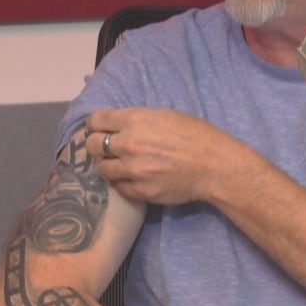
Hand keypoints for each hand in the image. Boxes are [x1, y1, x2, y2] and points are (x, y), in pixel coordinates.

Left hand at [84, 107, 237, 204]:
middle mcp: (128, 144)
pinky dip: (122, 182)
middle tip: (106, 147)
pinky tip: (132, 177)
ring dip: (108, 164)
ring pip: (101, 168)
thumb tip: (120, 126)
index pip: (96, 120)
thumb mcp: (167, 115)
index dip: (96, 124)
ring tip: (119, 164)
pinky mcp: (138, 190)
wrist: (214, 166)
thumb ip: (139, 120)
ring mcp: (132, 170)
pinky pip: (118, 186)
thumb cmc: (197, 135)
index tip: (100, 128)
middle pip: (92, 145)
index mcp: (135, 120)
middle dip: (96, 144)